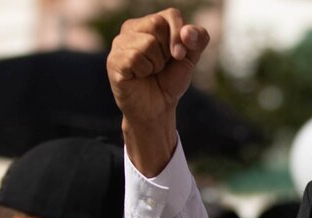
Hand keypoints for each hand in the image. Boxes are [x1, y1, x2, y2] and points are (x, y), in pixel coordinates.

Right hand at [107, 8, 209, 174]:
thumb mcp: (190, 58)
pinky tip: (139, 76)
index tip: (181, 56)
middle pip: (157, 24)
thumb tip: (188, 32)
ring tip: (150, 71)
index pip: (170, 15)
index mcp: (149, 23)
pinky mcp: (113, 60)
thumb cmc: (170, 80)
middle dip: (167, 50)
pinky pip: (135, 58)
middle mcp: (131, 28)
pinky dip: (144, 71)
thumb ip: (198, 40)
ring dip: (156, 63)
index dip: (181, 35)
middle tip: (161, 65)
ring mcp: (119, 43)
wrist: (157, 108)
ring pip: (147, 43)